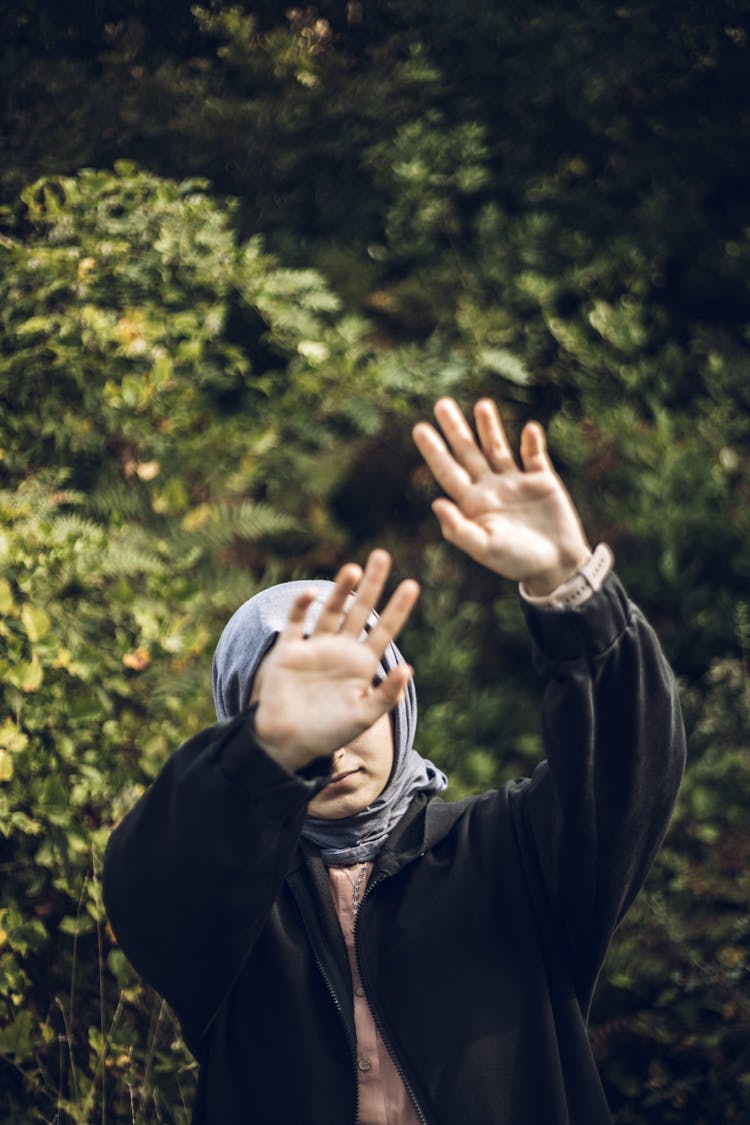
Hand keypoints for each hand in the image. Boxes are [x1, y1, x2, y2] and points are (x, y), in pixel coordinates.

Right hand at [252, 550, 418, 769]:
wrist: (287, 743)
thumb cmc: (328, 733)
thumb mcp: (364, 717)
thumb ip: (386, 695)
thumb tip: (408, 668)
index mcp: (362, 664)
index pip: (385, 629)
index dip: (398, 608)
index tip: (412, 584)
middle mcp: (341, 650)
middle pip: (360, 610)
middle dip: (371, 584)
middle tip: (382, 555)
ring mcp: (315, 648)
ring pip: (331, 611)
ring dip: (341, 590)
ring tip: (353, 568)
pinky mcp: (289, 651)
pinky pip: (296, 624)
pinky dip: (302, 608)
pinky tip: (311, 594)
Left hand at [412, 398, 589, 593]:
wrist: (556, 567)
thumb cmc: (516, 562)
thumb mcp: (484, 548)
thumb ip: (459, 529)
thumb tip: (437, 504)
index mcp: (473, 504)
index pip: (448, 471)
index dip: (434, 450)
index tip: (419, 428)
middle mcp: (491, 489)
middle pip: (468, 452)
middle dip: (455, 429)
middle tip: (441, 403)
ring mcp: (516, 483)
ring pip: (498, 449)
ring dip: (490, 427)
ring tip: (482, 404)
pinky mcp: (542, 482)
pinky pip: (535, 456)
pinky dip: (532, 443)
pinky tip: (529, 429)